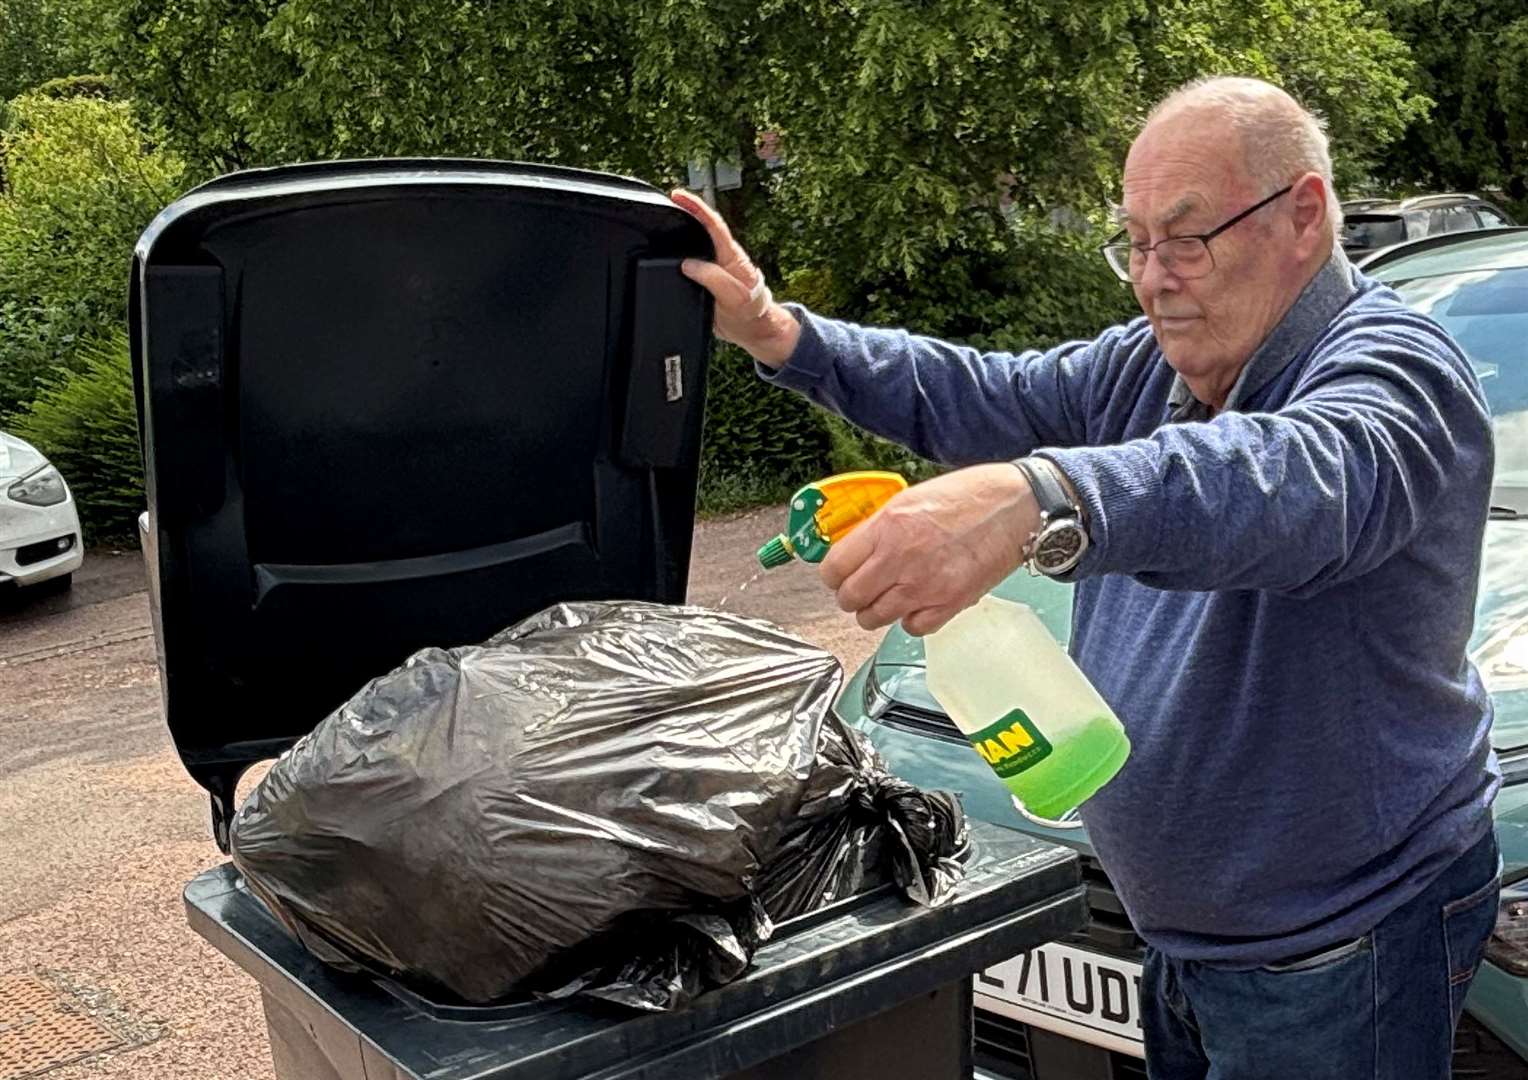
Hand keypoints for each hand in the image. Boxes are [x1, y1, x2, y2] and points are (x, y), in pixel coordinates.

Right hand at [669, 189, 801, 367]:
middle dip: (686, 212)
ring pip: (696, 246)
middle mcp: (723, 257)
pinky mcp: (708, 280)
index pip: (713, 224)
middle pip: (703, 228)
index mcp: (731, 256)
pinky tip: (668, 255)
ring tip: (665, 222)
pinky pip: (690, 264)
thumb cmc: (751, 313)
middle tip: (667, 202)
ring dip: (682, 233)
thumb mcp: (733, 297)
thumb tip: (689, 264)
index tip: (679, 196)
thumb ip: (713, 278)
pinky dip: (678, 256)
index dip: (696, 207)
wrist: (754, 331)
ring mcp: (715, 268)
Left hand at [820, 464, 1039, 635]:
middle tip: (862, 589)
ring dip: (876, 611)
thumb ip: (880, 528)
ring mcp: (925, 586)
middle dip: (851, 596)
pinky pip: (912, 628)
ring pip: (874, 618)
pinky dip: (911, 620)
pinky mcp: (950, 604)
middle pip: (849, 598)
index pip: (834, 568)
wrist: (1018, 505)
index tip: (839, 575)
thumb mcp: (911, 498)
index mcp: (887, 527)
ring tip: (889, 597)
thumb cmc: (971, 495)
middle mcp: (900, 559)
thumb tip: (855, 551)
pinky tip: (918, 604)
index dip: (833, 575)